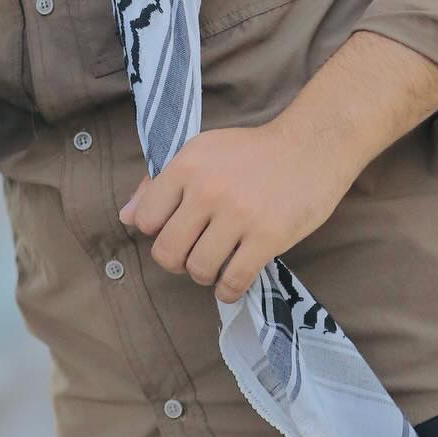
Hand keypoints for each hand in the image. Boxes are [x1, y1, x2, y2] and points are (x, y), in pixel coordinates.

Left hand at [117, 118, 351, 305]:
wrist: (311, 145)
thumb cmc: (253, 151)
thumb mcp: (202, 152)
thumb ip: (161, 183)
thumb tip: (125, 216)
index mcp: (187, 165)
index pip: (145, 219)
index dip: (157, 231)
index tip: (176, 229)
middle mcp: (207, 189)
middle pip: (167, 252)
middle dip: (176, 261)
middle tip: (193, 254)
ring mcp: (238, 215)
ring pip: (198, 270)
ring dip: (205, 275)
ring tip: (218, 263)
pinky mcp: (267, 237)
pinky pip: (233, 281)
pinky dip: (227, 291)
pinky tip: (232, 281)